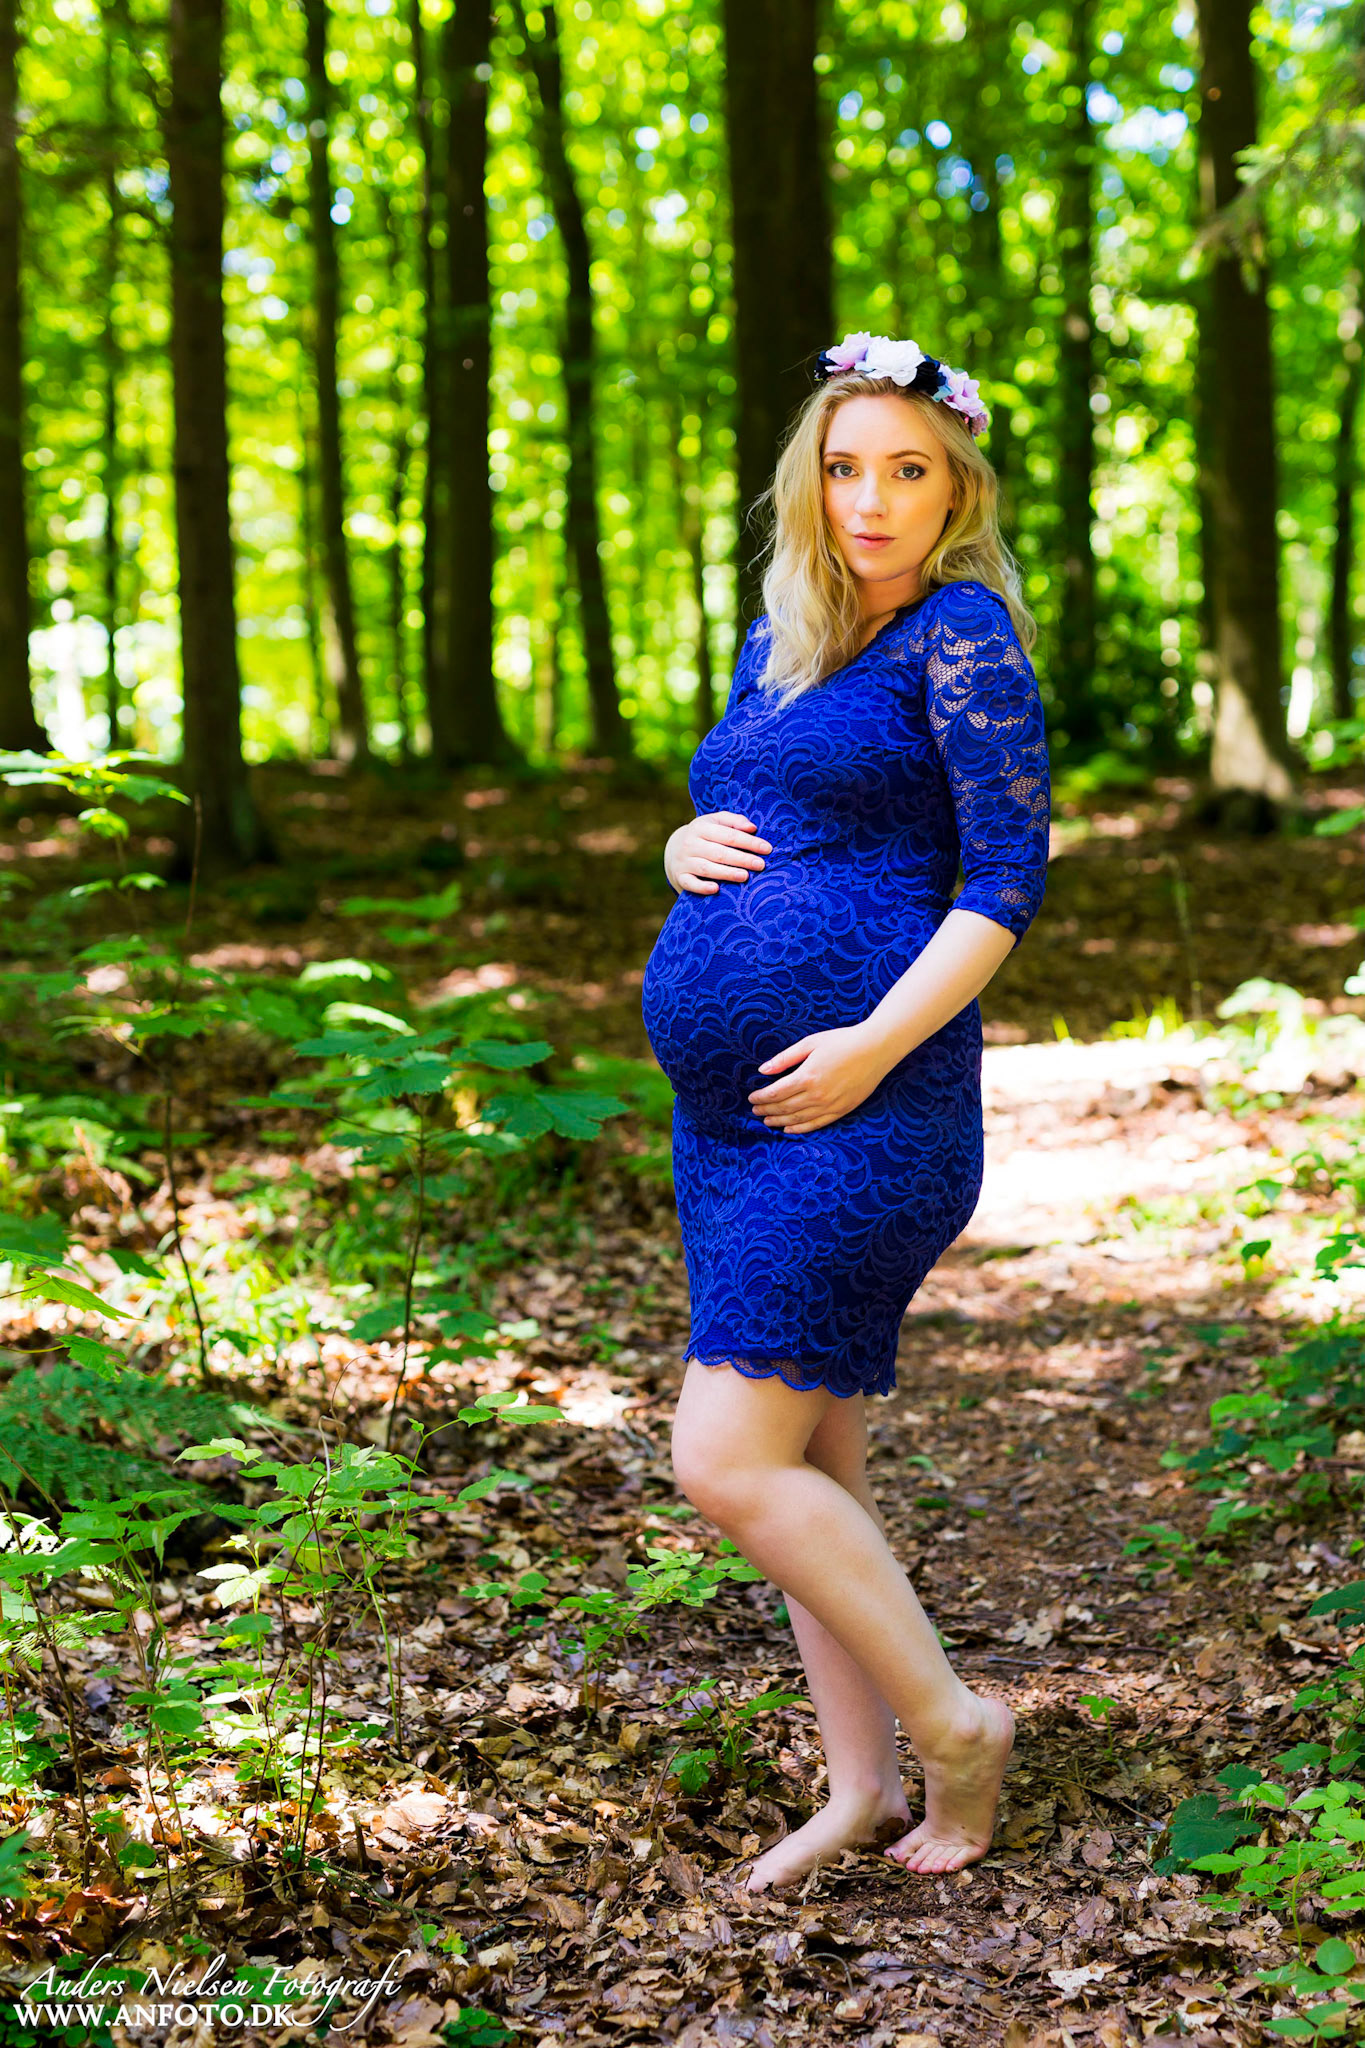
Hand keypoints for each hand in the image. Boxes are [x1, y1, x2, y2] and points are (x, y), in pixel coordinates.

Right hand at [666, 811, 771, 894]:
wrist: (675, 849)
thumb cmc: (705, 834)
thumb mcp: (716, 821)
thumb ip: (734, 821)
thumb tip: (753, 828)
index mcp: (701, 827)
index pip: (728, 835)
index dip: (749, 842)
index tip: (767, 849)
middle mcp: (690, 843)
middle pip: (719, 852)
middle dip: (741, 859)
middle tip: (760, 865)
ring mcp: (684, 861)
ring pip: (707, 868)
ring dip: (726, 873)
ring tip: (745, 876)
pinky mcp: (680, 876)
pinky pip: (690, 883)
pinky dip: (702, 887)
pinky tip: (716, 889)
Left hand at [747, 1023, 891, 1134]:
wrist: (876, 1049)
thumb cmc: (842, 1041)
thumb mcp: (810, 1043)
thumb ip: (785, 1058)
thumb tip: (763, 1069)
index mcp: (807, 1076)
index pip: (776, 1092)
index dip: (761, 1098)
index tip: (751, 1099)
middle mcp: (817, 1094)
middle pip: (784, 1107)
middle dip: (767, 1110)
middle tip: (755, 1111)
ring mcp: (830, 1105)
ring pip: (798, 1118)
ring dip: (779, 1121)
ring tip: (767, 1121)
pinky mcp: (842, 1110)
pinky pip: (817, 1124)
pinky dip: (800, 1129)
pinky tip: (789, 1129)